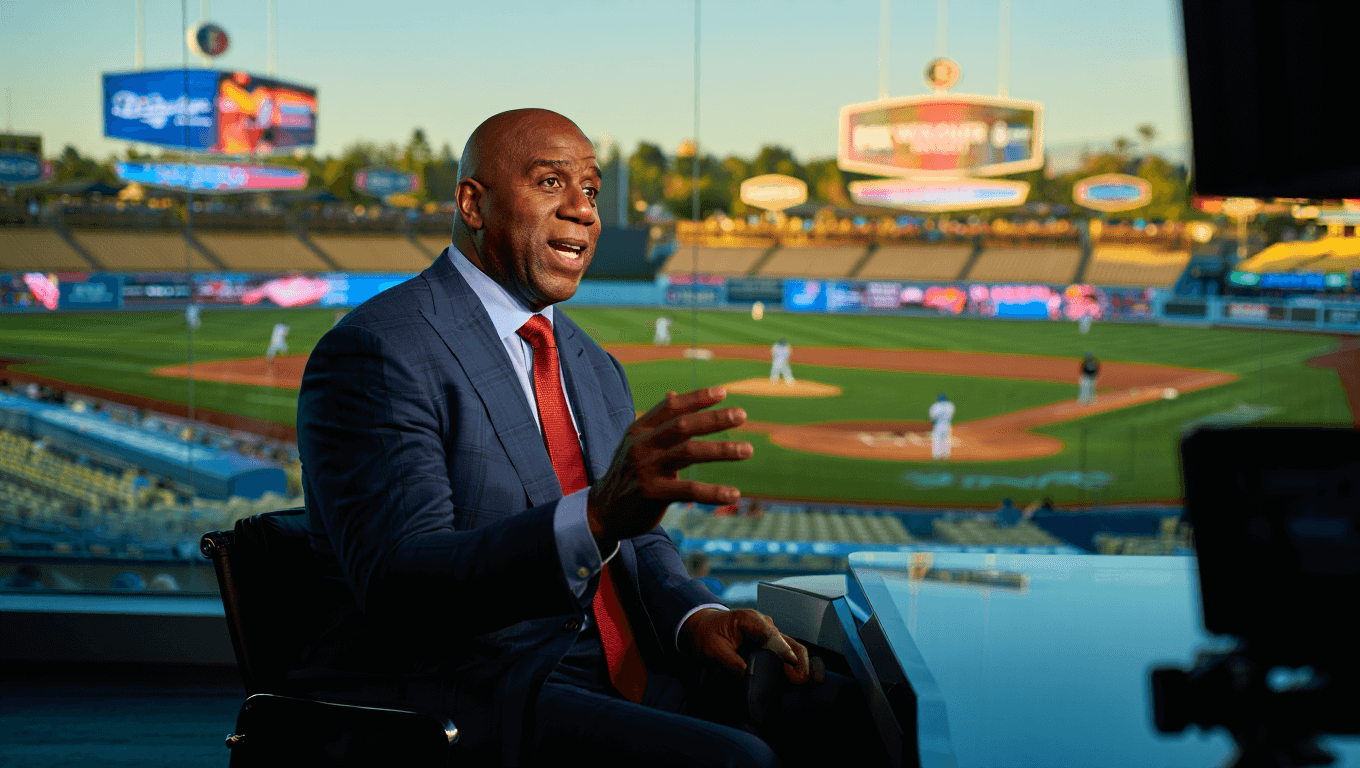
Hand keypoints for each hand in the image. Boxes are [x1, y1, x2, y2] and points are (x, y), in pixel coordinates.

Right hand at [587, 387, 751, 548]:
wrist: (602, 511)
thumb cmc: (627, 474)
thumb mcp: (636, 443)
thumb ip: (657, 421)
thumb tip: (673, 394)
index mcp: (639, 430)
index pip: (670, 407)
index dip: (696, 398)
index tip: (722, 392)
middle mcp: (642, 445)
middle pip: (682, 425)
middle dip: (714, 420)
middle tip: (741, 415)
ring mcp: (646, 469)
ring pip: (689, 453)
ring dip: (721, 450)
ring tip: (747, 450)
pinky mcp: (652, 494)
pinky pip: (688, 490)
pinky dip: (713, 492)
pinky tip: (733, 494)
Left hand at [680, 608, 825, 684]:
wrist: (702, 627)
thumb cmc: (707, 635)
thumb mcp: (714, 651)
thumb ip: (732, 664)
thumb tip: (750, 679)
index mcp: (750, 619)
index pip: (770, 634)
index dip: (783, 650)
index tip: (791, 664)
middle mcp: (765, 624)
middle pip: (788, 641)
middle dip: (799, 660)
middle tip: (802, 680)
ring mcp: (770, 634)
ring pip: (794, 648)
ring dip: (803, 663)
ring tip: (811, 680)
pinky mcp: (772, 645)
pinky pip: (789, 654)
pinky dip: (799, 665)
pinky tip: (807, 677)